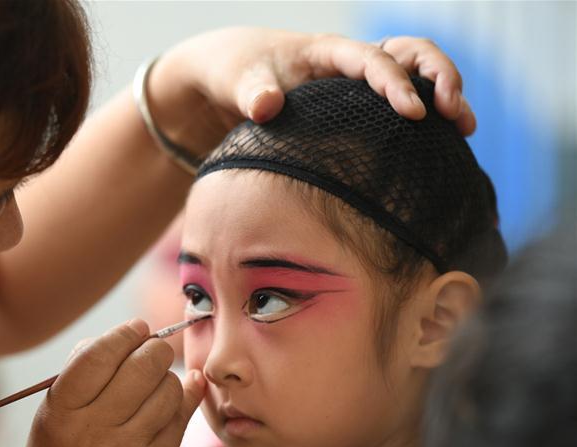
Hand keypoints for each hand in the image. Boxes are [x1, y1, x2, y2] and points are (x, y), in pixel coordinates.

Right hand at [20, 319, 205, 446]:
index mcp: (61, 413)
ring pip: (168, 389)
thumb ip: (78, 373)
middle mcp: (95, 432)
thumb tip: (124, 336)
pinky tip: (181, 390)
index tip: (136, 328)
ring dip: (167, 376)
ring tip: (154, 383)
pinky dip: (183, 398)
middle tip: (153, 348)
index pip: (98, 355)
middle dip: (154, 348)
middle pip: (142, 366)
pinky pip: (181, 417)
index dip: (123, 334)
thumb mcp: (50, 417)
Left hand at [148, 29, 473, 157]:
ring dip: (446, 93)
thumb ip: (253, 93)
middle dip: (440, 77)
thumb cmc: (237, 74)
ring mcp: (361, 81)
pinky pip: (404, 101)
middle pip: (412, 53)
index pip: (373, 59)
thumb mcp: (238, 81)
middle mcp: (353, 61)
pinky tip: (443, 146)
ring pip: (417, 74)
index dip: (396, 84)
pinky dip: (427, 116)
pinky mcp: (361, 103)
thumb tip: (268, 106)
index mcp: (329, 51)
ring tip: (464, 129)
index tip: (414, 114)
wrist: (233, 76)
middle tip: (454, 115)